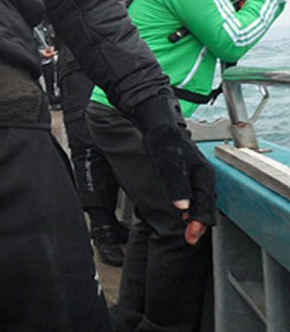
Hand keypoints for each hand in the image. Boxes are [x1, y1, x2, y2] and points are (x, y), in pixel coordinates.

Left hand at [141, 123, 215, 243]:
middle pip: (207, 207)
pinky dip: (191, 209)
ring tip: (188, 231)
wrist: (160, 127)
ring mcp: (197, 177)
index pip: (205, 205)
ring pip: (202, 203)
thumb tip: (183, 208)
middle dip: (199, 224)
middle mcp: (204, 178)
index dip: (198, 222)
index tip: (191, 235)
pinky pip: (195, 197)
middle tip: (189, 239)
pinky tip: (183, 215)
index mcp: (203, 176)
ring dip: (195, 218)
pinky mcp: (189, 177)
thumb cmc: (166, 142)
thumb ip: (177, 186)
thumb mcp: (170, 165)